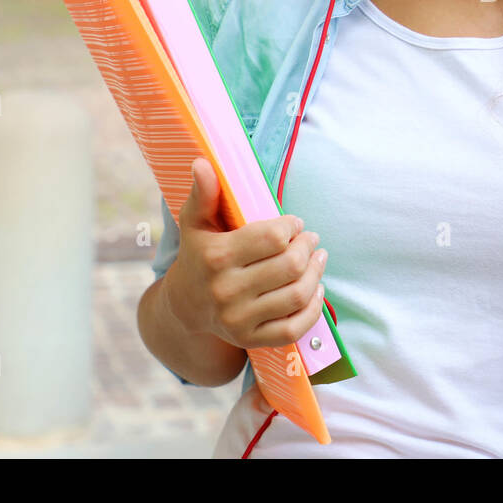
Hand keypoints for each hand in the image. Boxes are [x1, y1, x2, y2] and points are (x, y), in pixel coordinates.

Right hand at [162, 157, 328, 348]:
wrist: (184, 308)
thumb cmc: (198, 256)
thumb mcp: (196, 223)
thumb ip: (204, 193)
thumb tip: (203, 163)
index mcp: (217, 257)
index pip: (273, 237)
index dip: (292, 226)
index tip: (294, 223)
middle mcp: (227, 291)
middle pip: (290, 266)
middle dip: (309, 247)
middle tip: (312, 239)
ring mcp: (239, 320)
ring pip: (297, 295)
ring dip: (317, 273)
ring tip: (318, 259)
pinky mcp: (251, 340)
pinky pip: (294, 328)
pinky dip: (314, 308)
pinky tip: (316, 289)